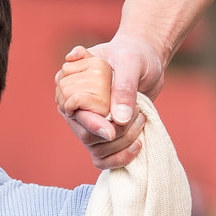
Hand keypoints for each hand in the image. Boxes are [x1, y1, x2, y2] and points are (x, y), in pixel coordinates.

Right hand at [55, 35, 163, 169]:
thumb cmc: (133, 55)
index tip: (110, 131)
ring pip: (98, 150)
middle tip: (138, 115)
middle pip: (87, 137)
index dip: (91, 124)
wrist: (145, 60)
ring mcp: (89, 125)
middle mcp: (75, 109)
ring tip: (141, 118)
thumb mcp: (130, 63)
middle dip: (116, 133)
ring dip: (124, 142)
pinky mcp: (104, 136)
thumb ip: (123, 87)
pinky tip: (138, 145)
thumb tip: (119, 120)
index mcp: (70, 87)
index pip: (73, 113)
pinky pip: (103, 159)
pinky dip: (121, 158)